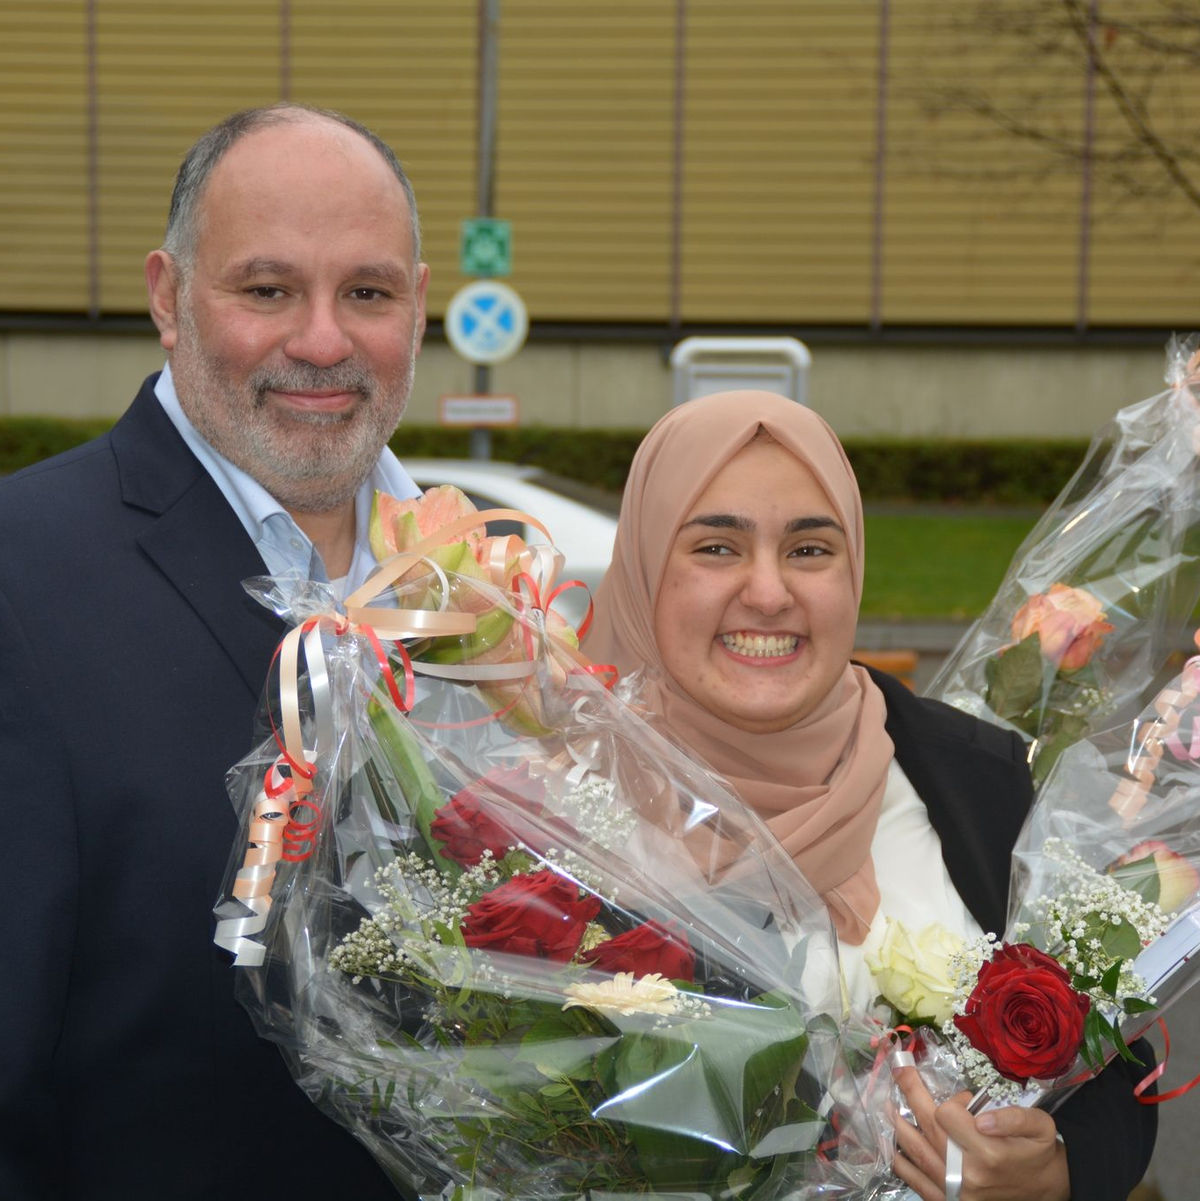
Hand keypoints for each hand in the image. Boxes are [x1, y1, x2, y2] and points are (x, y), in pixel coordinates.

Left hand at [891, 1065, 1069, 1199]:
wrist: (1045, 1194)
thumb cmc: (1039, 1155)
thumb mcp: (1040, 1128)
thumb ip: (1013, 1116)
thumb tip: (979, 1116)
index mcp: (988, 1153)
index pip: (947, 1114)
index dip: (953, 1102)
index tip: (966, 1104)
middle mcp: (965, 1174)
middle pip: (925, 1125)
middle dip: (910, 1091)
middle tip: (899, 1070)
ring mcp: (952, 1191)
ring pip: (912, 1151)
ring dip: (896, 1124)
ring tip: (887, 1104)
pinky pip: (913, 1179)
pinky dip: (899, 1160)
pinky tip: (893, 1143)